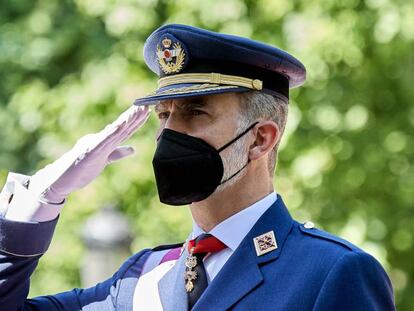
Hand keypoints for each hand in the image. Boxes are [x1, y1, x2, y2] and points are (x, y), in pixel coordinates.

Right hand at [29, 105, 149, 202]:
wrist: (61, 179)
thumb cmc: (81, 169)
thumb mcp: (104, 159)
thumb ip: (118, 153)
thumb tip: (133, 149)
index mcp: (105, 142)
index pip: (124, 130)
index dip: (136, 121)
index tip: (146, 111)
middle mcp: (100, 140)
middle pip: (121, 127)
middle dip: (134, 116)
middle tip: (146, 105)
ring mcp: (94, 144)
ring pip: (114, 131)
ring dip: (126, 120)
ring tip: (136, 110)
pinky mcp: (89, 151)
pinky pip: (103, 141)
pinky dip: (112, 132)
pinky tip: (121, 124)